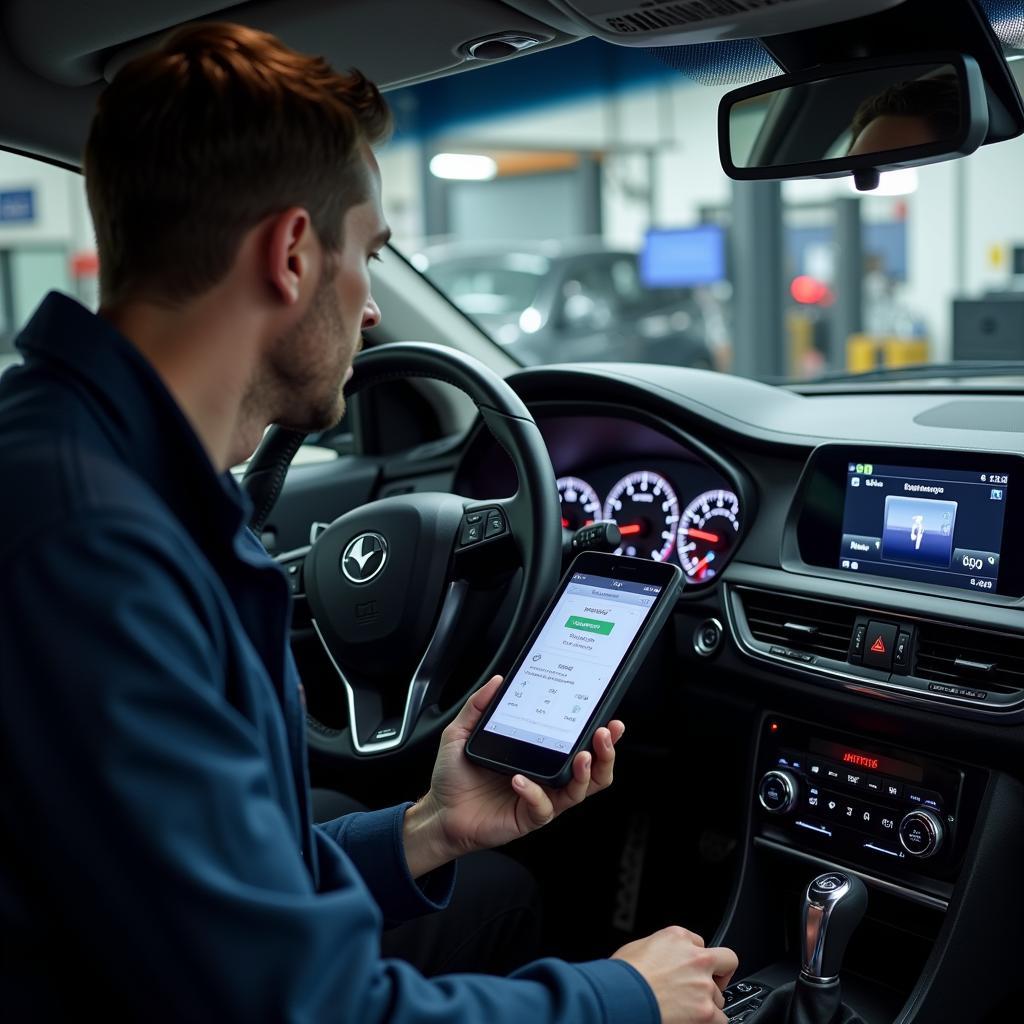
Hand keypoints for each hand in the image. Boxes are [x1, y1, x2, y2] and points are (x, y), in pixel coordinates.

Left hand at [402, 675, 623, 876]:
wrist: (440, 811)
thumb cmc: (455, 777)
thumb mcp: (462, 733)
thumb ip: (478, 706)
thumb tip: (498, 681)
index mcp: (540, 756)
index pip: (578, 744)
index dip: (599, 734)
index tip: (608, 717)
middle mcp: (546, 778)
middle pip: (592, 771)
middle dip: (605, 753)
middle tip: (604, 733)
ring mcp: (540, 799)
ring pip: (579, 791)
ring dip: (585, 773)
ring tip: (581, 756)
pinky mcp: (528, 818)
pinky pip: (543, 808)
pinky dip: (536, 793)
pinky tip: (521, 780)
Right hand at [613, 927, 737, 1023]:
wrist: (621, 997)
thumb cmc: (623, 976)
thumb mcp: (639, 947)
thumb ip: (660, 950)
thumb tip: (661, 961)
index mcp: (677, 937)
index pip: (699, 943)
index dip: (693, 957)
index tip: (689, 968)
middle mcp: (695, 958)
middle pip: (725, 961)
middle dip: (718, 973)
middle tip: (706, 985)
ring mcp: (703, 985)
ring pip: (719, 995)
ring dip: (707, 1002)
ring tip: (686, 1008)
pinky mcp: (705, 1011)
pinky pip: (721, 1019)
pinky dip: (710, 1021)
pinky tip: (695, 1020)